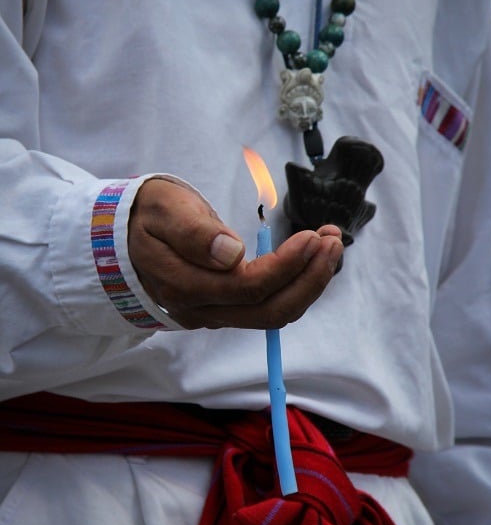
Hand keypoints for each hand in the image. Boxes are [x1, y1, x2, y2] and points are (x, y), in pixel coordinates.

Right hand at [128, 178, 343, 329]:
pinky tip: (310, 258)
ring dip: (309, 282)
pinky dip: (295, 284)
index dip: (287, 265)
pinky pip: (266, 306)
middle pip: (270, 311)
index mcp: (185, 286)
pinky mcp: (223, 309)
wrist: (123, 236)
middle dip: (310, 278)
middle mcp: (201, 310)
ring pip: (273, 313)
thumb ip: (194, 233)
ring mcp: (213, 314)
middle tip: (334, 240)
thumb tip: (231, 254)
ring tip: (330, 245)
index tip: (312, 236)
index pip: (249, 287)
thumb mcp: (164, 210)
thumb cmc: (147, 215)